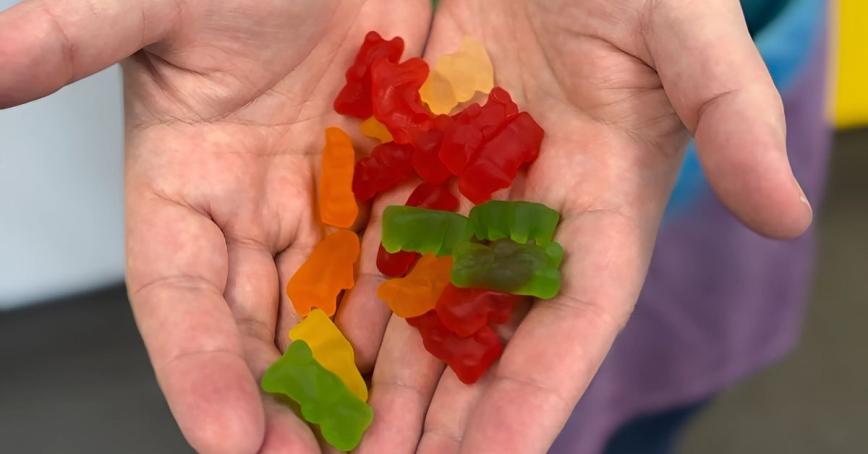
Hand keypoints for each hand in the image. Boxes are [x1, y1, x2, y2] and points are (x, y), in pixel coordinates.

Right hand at [1, 0, 429, 451]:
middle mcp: (256, 214)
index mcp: (184, 186)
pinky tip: (440, 371)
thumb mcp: (156, 0)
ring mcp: (329, 209)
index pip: (178, 298)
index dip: (198, 369)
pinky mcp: (393, 193)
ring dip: (360, 386)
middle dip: (285, 406)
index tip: (225, 438)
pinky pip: (405, 269)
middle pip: (264, 329)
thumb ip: (75, 35)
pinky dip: (419, 323)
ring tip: (386, 449)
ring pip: (341, 316)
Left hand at [351, 0, 811, 451]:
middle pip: (486, 342)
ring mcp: (466, 200)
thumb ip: (730, 115)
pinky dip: (345, 300)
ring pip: (419, 308)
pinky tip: (309, 349)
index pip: (570, 327)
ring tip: (339, 443)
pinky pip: (375, 242)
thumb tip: (790, 213)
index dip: (533, 400)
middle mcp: (530, 226)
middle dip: (442, 420)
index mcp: (605, 212)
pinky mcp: (412, 162)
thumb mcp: (686, 36)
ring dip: (381, 381)